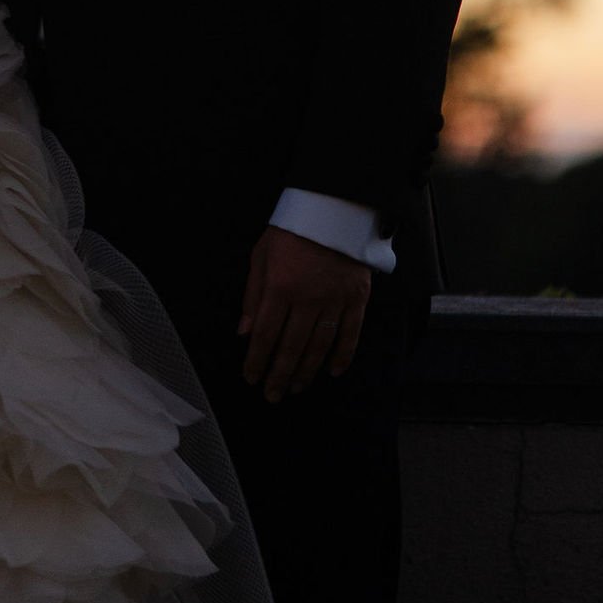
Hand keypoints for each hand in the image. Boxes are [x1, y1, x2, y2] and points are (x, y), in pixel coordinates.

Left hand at [239, 227, 369, 400]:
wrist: (334, 208)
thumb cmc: (293, 230)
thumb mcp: (261, 255)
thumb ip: (253, 295)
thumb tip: (245, 332)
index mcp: (280, 287)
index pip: (265, 335)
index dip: (257, 361)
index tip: (251, 378)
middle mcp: (308, 299)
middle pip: (291, 348)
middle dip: (280, 376)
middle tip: (273, 395)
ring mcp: (335, 301)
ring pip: (319, 347)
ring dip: (307, 372)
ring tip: (297, 388)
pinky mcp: (357, 299)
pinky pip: (351, 335)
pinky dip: (343, 356)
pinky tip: (333, 372)